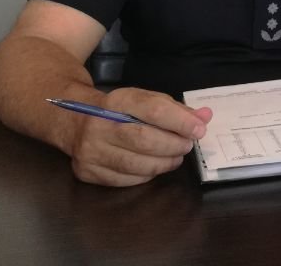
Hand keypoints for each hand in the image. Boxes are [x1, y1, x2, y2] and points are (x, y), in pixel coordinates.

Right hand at [68, 87, 211, 186]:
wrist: (76, 121)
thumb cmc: (120, 110)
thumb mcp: (145, 101)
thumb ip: (176, 110)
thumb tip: (205, 117)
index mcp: (117, 100)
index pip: (153, 110)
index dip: (180, 122)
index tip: (199, 130)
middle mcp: (99, 125)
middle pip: (145, 140)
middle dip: (173, 145)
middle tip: (187, 145)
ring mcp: (90, 150)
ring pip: (135, 164)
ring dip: (163, 163)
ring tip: (175, 157)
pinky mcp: (87, 172)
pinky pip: (125, 179)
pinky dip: (146, 174)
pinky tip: (154, 166)